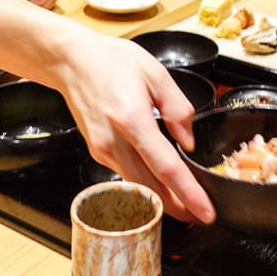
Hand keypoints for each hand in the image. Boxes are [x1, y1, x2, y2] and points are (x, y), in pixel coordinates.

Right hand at [56, 34, 215, 223]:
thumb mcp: (155, 73)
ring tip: (184, 201)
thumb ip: (178, 108)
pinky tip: (159, 179)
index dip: (189, 194)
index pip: (165, 168)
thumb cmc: (109, 61)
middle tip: (201, 214)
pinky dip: (145, 183)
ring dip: (161, 198)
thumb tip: (188, 141)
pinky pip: (126, 174)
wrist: (70, 61)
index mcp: (131, 119)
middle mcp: (113, 141)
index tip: (206, 212)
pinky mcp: (96, 151)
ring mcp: (102, 149)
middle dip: (178, 206)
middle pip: (151, 188)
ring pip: (137, 185)